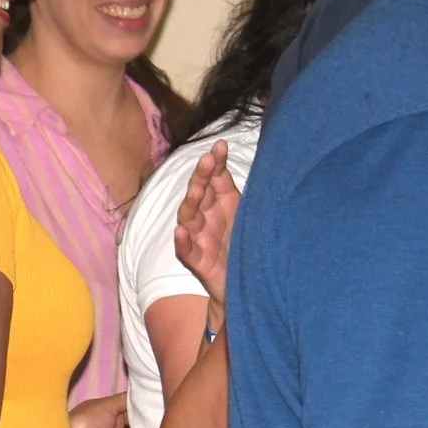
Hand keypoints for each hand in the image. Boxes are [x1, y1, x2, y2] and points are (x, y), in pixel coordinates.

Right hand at [174, 143, 238, 305]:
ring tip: (196, 190)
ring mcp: (199, 238)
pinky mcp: (198, 261)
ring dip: (190, 203)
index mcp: (218, 203)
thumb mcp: (243, 211)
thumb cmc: (242, 242)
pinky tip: (181, 231)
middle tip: (208, 159)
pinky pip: (186, 250)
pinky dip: (182, 241)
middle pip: (199, 193)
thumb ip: (234, 187)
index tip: (221, 146)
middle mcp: (205, 217)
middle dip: (202, 176)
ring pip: (188, 218)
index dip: (215, 163)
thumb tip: (238, 157)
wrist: (246, 280)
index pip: (214, 178)